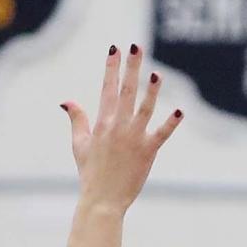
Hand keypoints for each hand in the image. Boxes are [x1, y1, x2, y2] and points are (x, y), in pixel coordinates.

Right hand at [62, 44, 181, 212]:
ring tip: (157, 73)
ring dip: (151, 91)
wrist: (102, 200)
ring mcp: (133, 139)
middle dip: (131, 67)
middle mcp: (118, 127)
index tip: (114, 49)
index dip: (111, 67)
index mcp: (102, 123)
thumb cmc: (90, 172)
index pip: (108, 89)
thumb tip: (67, 101)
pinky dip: (170, 124)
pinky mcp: (148, 152)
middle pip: (126, 91)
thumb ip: (77, 120)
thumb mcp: (80, 144)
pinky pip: (161, 134)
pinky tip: (179, 111)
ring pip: (144, 108)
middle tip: (136, 46)